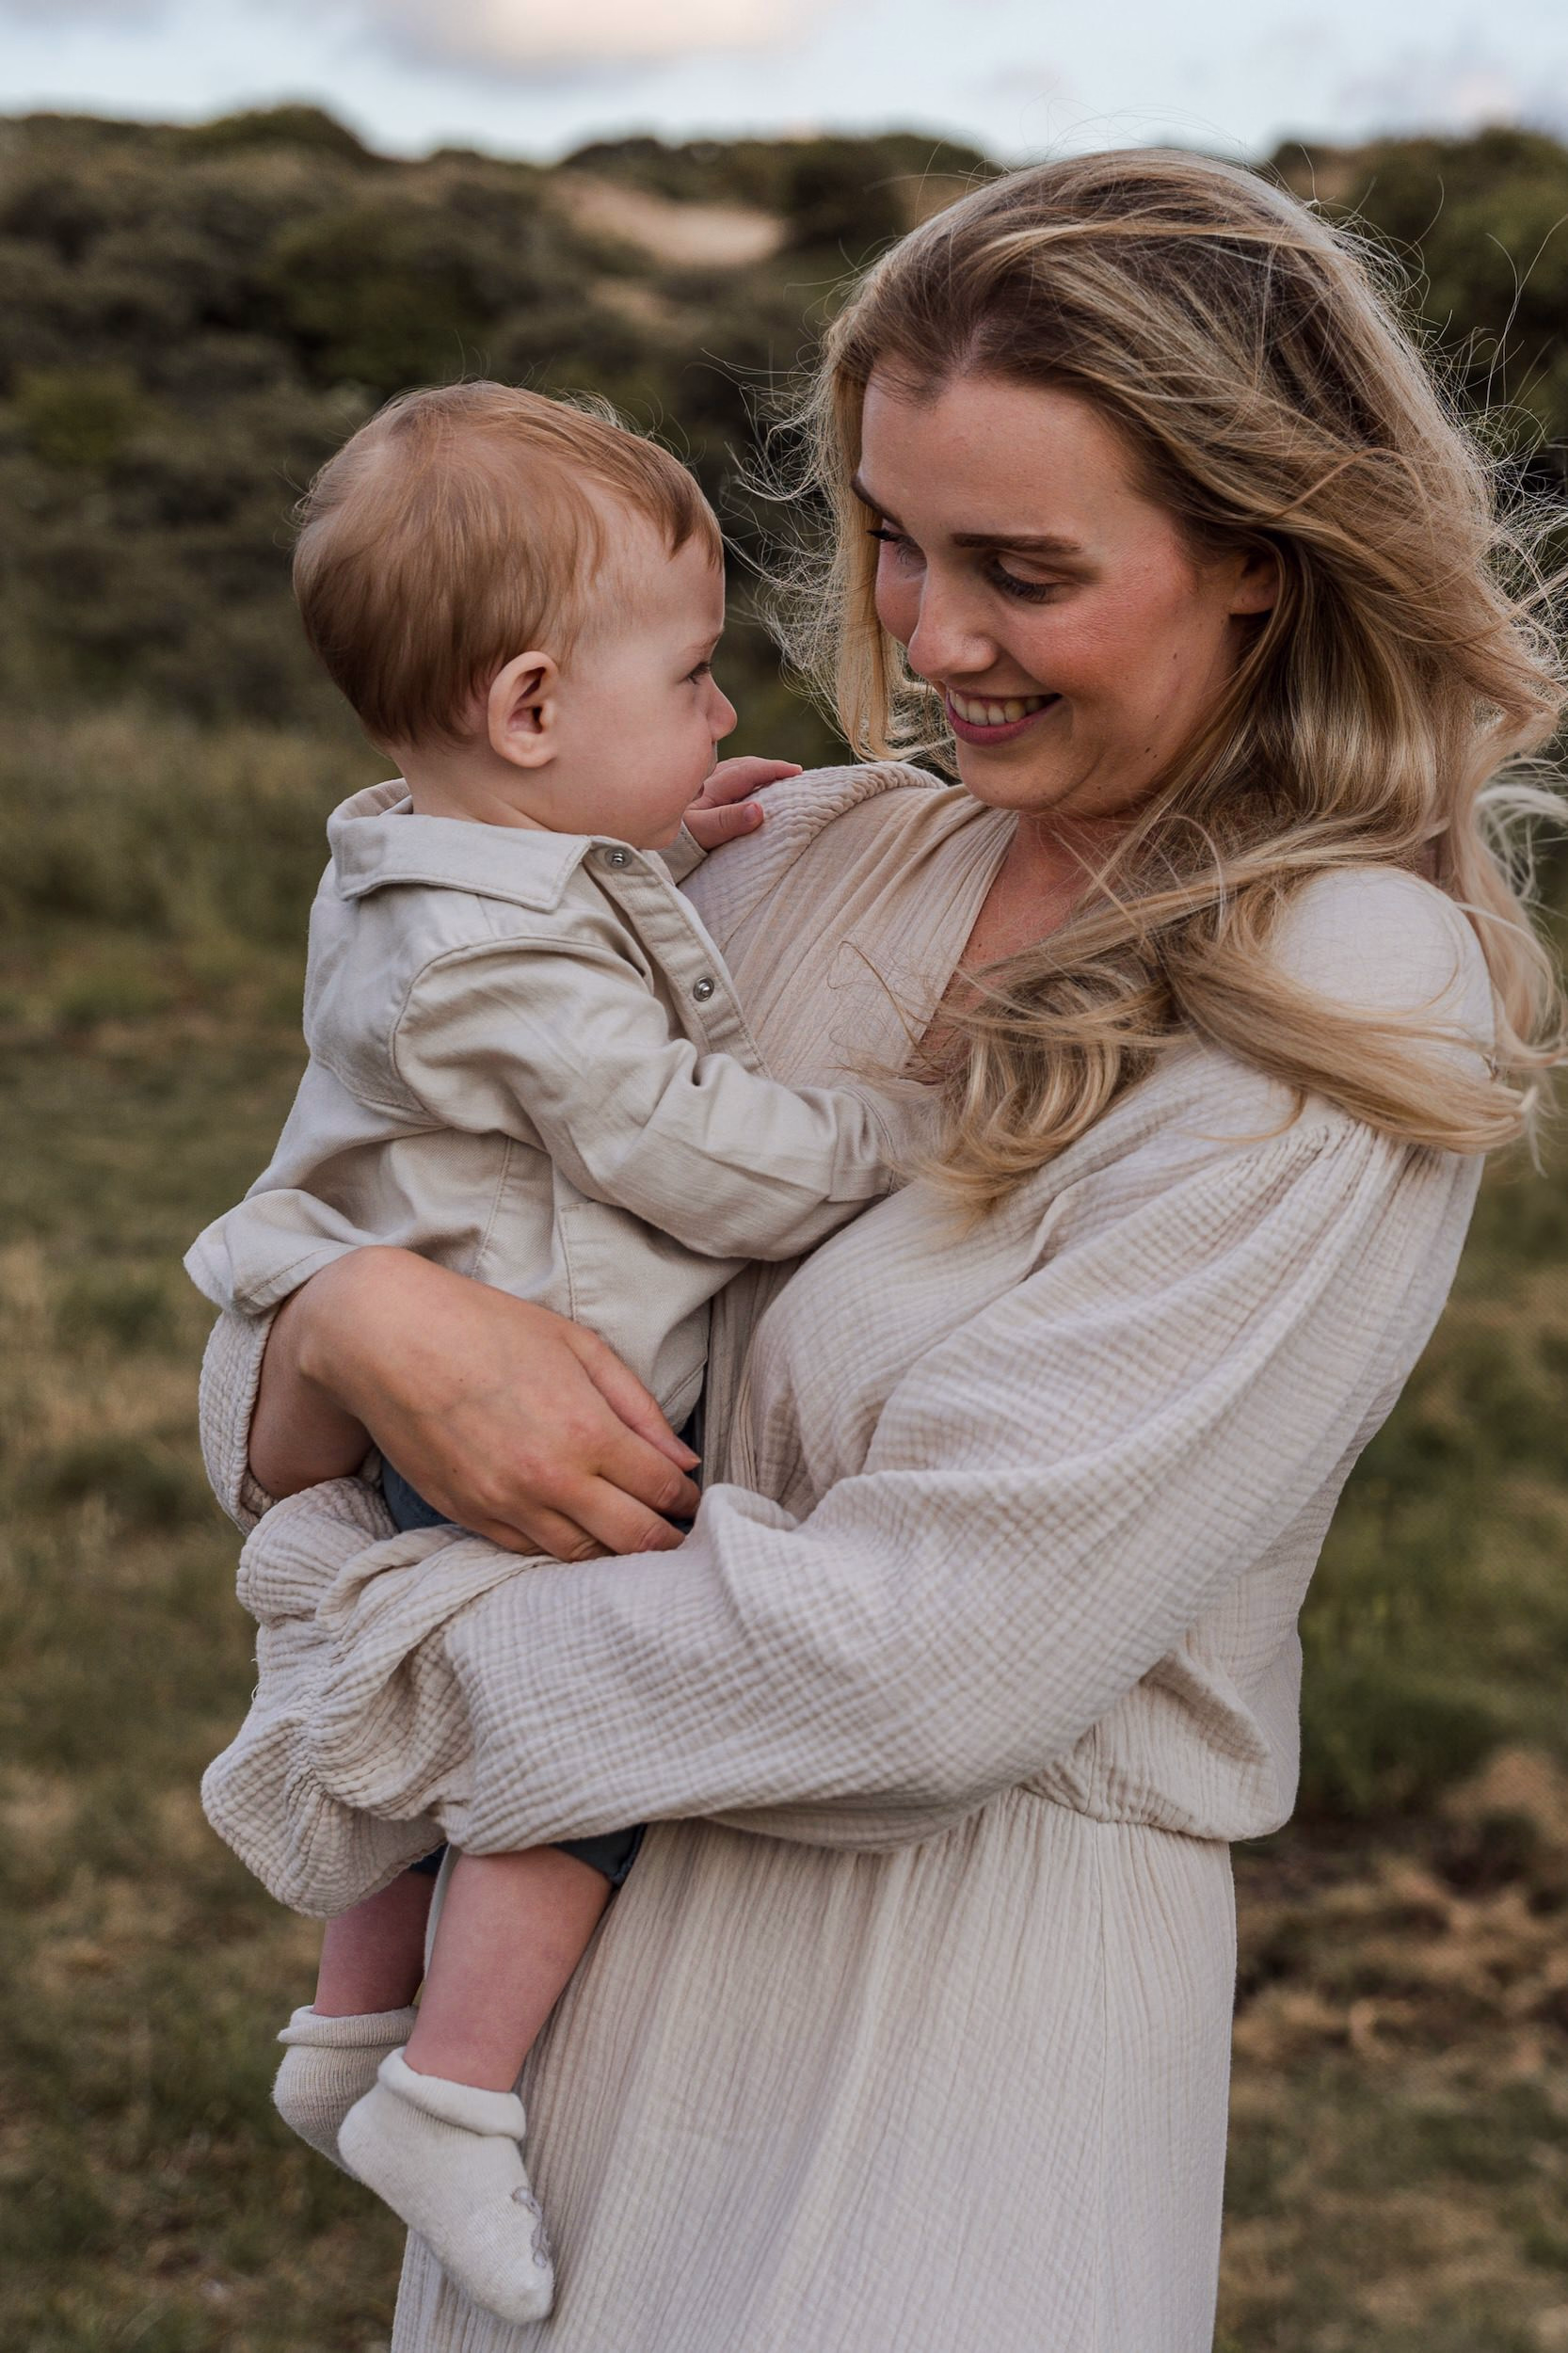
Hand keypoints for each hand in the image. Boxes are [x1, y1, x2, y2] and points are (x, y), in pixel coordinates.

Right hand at [252, 1250, 701, 1560]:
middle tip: (681, 1537)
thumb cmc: (486, 1327)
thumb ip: (636, 1406)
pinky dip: (562, 1550)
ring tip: (635, 1542)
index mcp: (587, 1430)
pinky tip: (578, 1535)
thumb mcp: (576, 1346)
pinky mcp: (470, 1517)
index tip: (694, 1501)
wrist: (385, 1339)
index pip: (661, 1490)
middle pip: (633, 1540)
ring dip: (616, 1555)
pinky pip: (530, 1553)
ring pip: (582, 1556)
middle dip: (666, 1542)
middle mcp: (552, 1479)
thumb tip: (682, 1460)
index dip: (687, 1501)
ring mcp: (507, 1505)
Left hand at [684, 756, 800, 851]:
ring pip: (734, 771)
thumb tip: (759, 810)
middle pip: (744, 766)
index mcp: (711, 786)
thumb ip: (728, 822)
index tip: (797, 772)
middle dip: (769, 768)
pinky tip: (747, 788)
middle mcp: (706, 781)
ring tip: (775, 778)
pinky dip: (743, 780)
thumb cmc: (674, 843)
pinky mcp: (696, 796)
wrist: (641, 846)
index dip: (774, 769)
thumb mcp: (701, 833)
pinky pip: (726, 780)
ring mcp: (701, 787)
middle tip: (794, 774)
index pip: (749, 771)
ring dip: (756, 772)